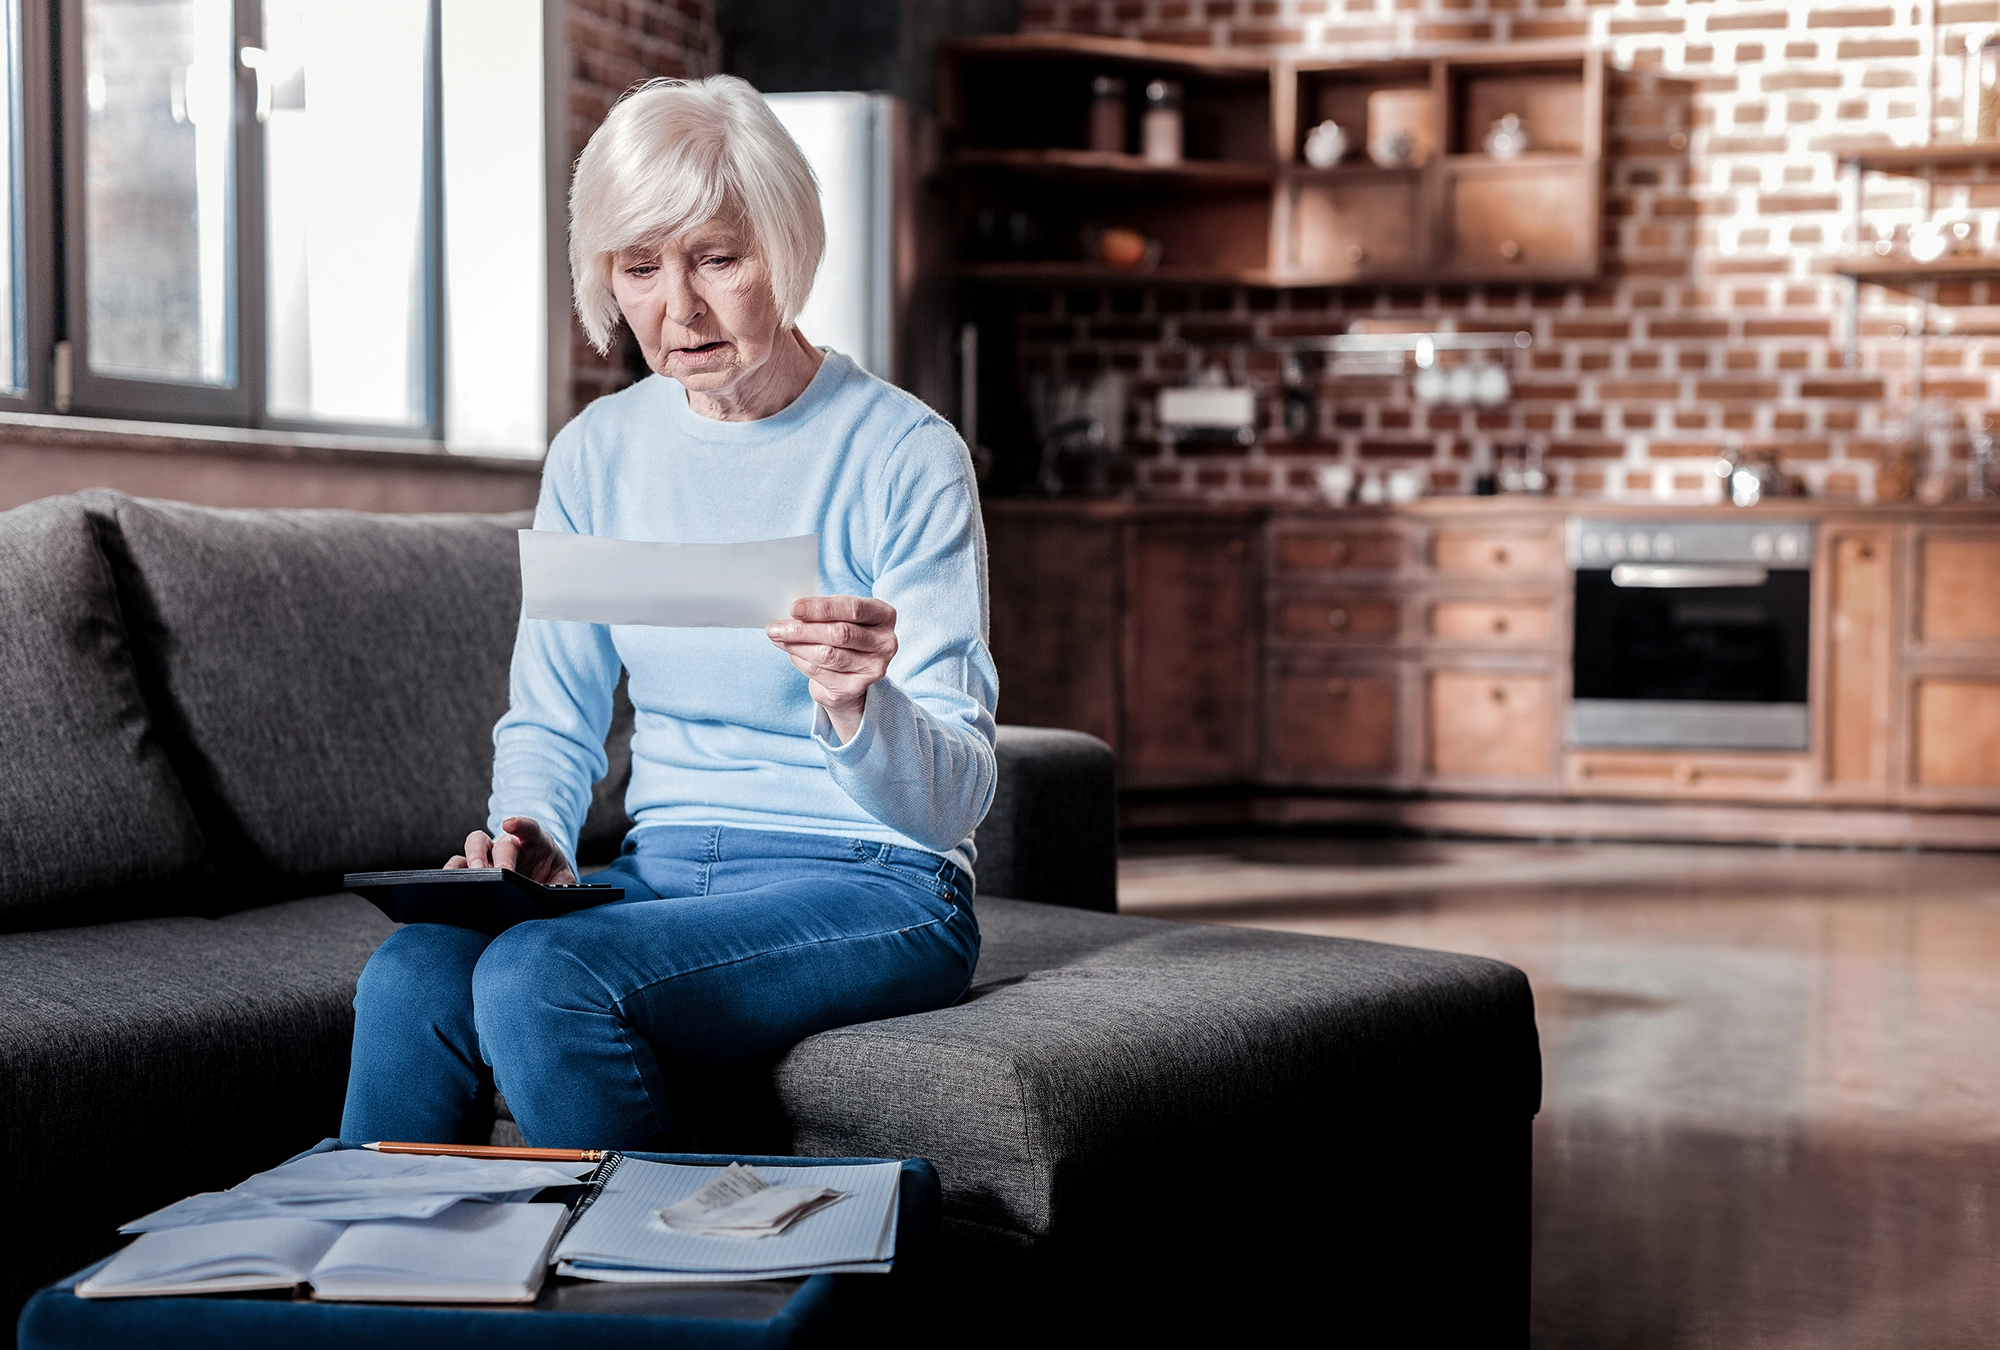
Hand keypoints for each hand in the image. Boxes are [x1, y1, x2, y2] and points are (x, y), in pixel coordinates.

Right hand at [447, 816, 576, 885]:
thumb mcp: (564, 883)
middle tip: (496, 875)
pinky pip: (458, 866)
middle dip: (497, 858)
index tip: (510, 823)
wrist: (541, 884)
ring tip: (471, 880)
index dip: (521, 824)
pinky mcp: (473, 868)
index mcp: (537, 843)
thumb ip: (563, 887)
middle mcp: (511, 845)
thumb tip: (554, 898)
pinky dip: (451, 873)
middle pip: (501, 842)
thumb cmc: (553, 880)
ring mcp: (491, 855)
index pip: (530, 829)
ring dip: (471, 860)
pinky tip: (450, 887)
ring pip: (475, 844)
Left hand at [766, 595, 897, 743]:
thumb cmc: (843, 636)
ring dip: (797, 646)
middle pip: (839, 634)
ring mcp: (874, 668)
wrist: (851, 674)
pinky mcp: (857, 687)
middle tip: (776, 628)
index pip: (852, 609)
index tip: (794, 608)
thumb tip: (790, 613)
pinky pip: (821, 673)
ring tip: (777, 638)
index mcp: (883, 615)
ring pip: (828, 655)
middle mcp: (885, 642)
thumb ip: (822, 612)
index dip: (822, 608)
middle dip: (803, 630)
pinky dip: (801, 662)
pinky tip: (791, 653)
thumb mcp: (840, 617)